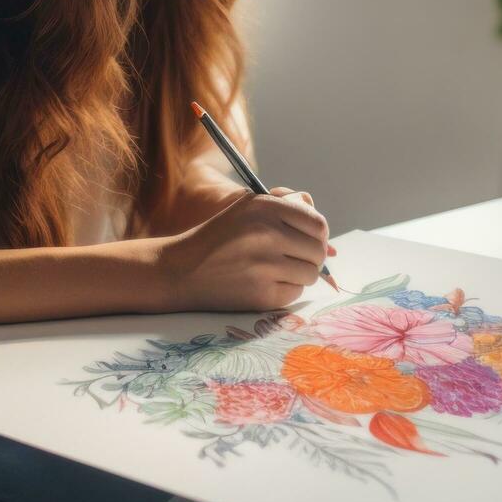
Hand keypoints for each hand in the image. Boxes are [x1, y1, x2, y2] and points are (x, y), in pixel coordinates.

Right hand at [155, 191, 330, 310]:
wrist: (180, 269)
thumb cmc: (220, 236)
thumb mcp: (248, 207)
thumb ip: (286, 206)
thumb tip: (321, 228)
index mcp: (266, 208)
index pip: (317, 224)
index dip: (317, 234)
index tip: (308, 240)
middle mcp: (268, 234)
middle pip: (318, 251)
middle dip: (310, 256)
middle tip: (293, 258)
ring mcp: (265, 266)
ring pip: (310, 274)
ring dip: (299, 274)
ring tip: (277, 270)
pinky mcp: (261, 295)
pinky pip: (295, 294)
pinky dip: (285, 290)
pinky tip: (265, 283)